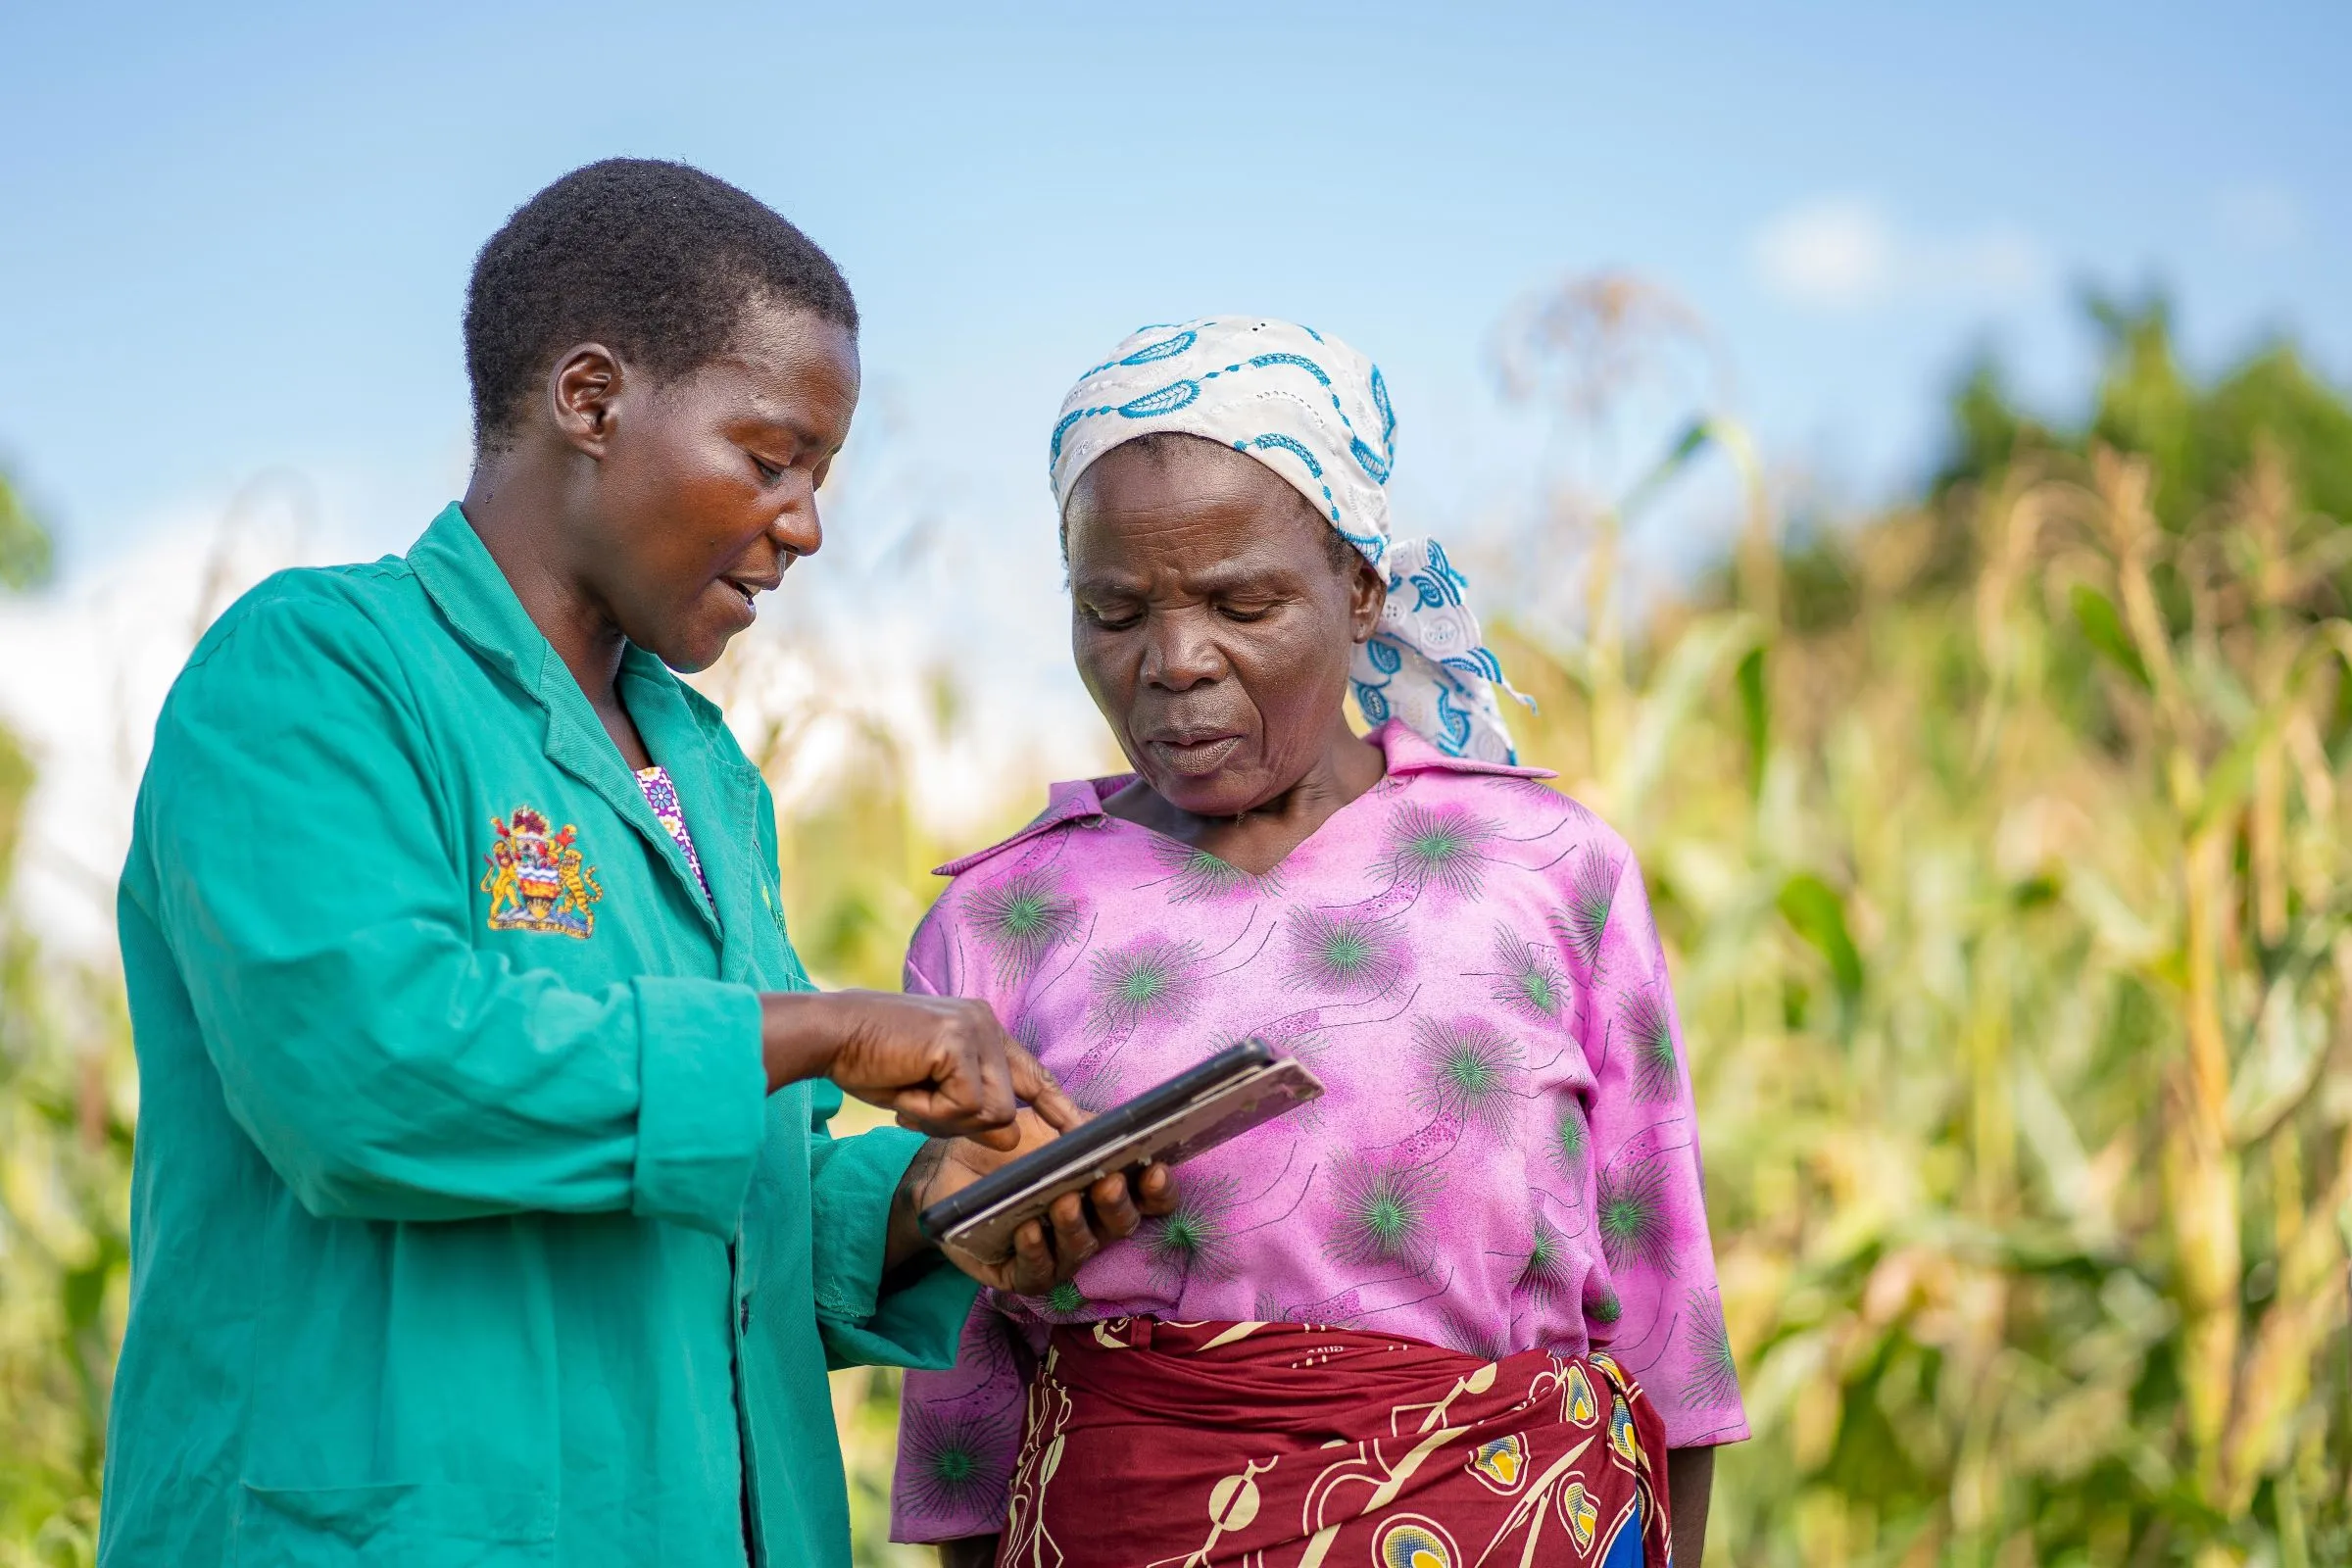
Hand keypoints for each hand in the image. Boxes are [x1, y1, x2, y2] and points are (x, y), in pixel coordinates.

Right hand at [759, 991, 1078, 1148]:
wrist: (829, 1034)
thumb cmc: (870, 1062)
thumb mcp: (927, 1099)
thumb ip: (971, 1115)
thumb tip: (1013, 1141)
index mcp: (981, 1028)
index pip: (1031, 1074)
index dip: (1057, 1106)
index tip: (1083, 1131)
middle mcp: (986, 1023)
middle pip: (1007, 1107)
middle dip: (960, 1123)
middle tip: (913, 1103)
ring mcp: (976, 1029)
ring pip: (992, 1113)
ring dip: (944, 1120)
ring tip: (908, 1091)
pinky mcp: (959, 1043)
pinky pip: (966, 1107)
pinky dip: (931, 1113)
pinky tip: (906, 1088)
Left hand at [896, 1108, 1177, 1290]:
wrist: (951, 1165)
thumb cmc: (1010, 1147)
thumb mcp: (1052, 1127)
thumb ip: (1086, 1127)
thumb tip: (1113, 1129)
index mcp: (1106, 1192)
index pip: (1148, 1199)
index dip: (1159, 1189)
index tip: (1154, 1169)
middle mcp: (1090, 1226)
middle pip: (1120, 1225)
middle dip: (1117, 1205)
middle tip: (1107, 1182)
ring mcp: (1058, 1253)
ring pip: (1080, 1250)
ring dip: (1075, 1226)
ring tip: (1063, 1203)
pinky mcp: (1020, 1273)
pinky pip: (1037, 1272)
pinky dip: (1035, 1251)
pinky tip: (1028, 1229)